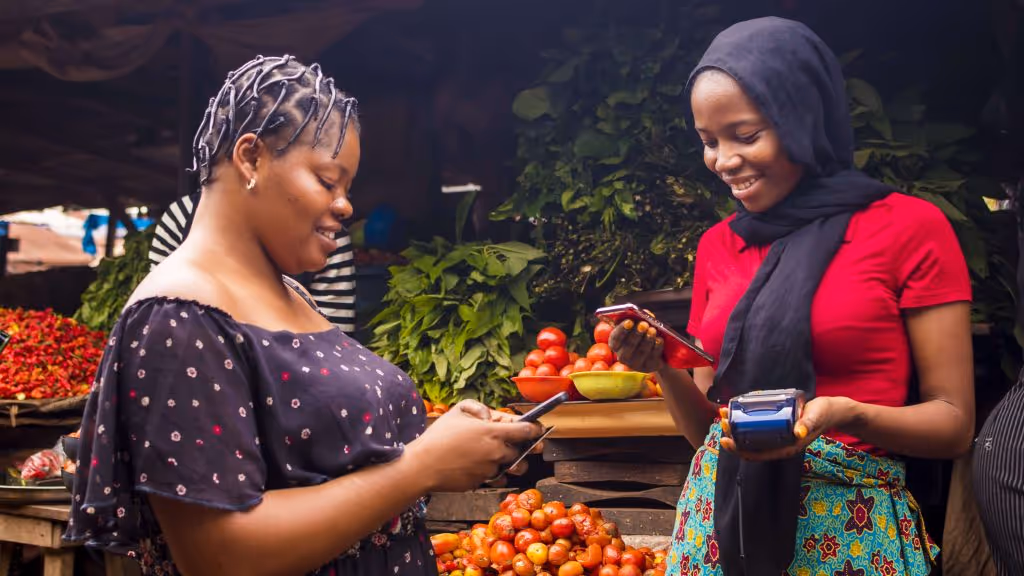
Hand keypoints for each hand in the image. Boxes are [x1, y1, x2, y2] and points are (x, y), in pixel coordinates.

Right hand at [406, 400, 542, 491]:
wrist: (423, 466)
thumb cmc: (438, 437)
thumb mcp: (457, 411)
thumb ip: (478, 408)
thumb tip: (489, 415)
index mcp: (493, 432)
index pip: (526, 430)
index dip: (534, 429)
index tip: (537, 429)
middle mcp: (496, 452)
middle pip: (520, 452)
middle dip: (519, 448)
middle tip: (513, 444)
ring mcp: (490, 470)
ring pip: (509, 467)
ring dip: (508, 463)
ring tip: (496, 457)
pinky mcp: (482, 483)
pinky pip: (494, 478)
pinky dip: (490, 473)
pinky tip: (477, 466)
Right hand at [607, 318, 663, 372]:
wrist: (655, 350)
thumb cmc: (642, 333)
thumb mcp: (638, 324)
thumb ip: (639, 318)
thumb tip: (645, 313)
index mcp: (615, 344)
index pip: (615, 338)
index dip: (622, 330)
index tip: (629, 321)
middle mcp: (622, 356)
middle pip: (628, 346)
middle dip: (636, 334)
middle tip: (644, 324)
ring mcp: (635, 364)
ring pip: (641, 352)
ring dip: (647, 340)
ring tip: (653, 330)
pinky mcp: (648, 367)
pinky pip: (652, 358)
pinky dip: (656, 347)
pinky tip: (659, 339)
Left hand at [719, 396, 855, 460]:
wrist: (831, 410)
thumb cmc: (823, 415)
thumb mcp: (816, 418)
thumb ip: (808, 424)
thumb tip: (798, 431)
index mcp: (786, 448)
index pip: (758, 454)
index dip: (740, 450)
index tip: (726, 440)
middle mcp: (779, 444)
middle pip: (751, 445)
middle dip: (733, 435)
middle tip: (722, 421)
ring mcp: (777, 435)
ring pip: (752, 435)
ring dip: (736, 427)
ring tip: (724, 413)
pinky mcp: (776, 424)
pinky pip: (758, 425)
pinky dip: (745, 419)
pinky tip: (737, 409)